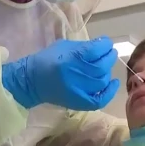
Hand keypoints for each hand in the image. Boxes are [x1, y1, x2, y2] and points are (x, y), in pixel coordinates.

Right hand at [2, 36, 119, 110]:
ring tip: (104, 67)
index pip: (98, 49)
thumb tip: (101, 46)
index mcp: (72, 57)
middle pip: (102, 66)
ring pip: (102, 81)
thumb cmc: (48, 60)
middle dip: (109, 57)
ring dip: (107, 72)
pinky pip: (100, 99)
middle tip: (109, 54)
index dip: (105, 44)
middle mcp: (77, 73)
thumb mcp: (64, 46)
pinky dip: (110, 92)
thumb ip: (83, 46)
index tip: (106, 43)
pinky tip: (113, 83)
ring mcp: (79, 90)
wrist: (31, 81)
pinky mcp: (79, 102)